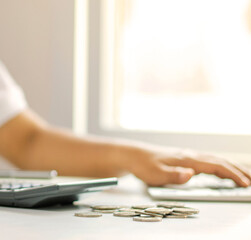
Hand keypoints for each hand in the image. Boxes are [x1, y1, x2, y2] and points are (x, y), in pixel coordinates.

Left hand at [128, 147, 250, 186]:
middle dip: (238, 170)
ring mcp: (188, 156)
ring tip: (245, 175)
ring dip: (232, 167)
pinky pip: (209, 161)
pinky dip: (221, 166)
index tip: (245, 184)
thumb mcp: (156, 174)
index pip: (215, 166)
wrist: (134, 156)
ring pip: (216, 160)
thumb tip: (190, 175)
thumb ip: (174, 176)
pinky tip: (223, 171)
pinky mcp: (185, 159)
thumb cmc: (144, 166)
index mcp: (187, 160)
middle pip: (220, 162)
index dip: (232, 175)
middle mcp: (190, 156)